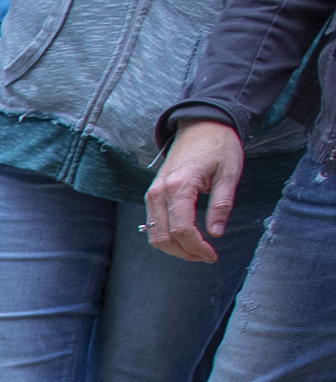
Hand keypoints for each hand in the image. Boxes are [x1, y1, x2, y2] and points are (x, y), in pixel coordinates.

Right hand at [146, 117, 245, 262]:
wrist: (201, 125)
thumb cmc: (219, 146)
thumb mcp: (229, 173)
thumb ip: (221, 205)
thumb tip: (216, 233)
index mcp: (180, 186)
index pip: (182, 229)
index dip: (197, 248)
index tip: (213, 255)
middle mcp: (160, 192)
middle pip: (163, 237)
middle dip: (184, 253)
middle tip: (206, 256)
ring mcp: (152, 193)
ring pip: (154, 234)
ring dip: (173, 248)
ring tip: (196, 250)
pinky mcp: (152, 194)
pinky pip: (152, 224)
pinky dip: (166, 237)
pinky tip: (185, 237)